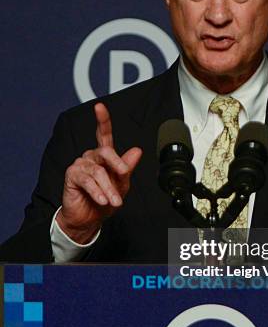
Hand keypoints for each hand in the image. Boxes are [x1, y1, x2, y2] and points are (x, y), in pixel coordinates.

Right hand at [56, 103, 141, 243]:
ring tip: (114, 201)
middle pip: (105, 151)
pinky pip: (87, 180)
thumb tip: (137, 151)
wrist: (89, 219)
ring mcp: (80, 165)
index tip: (99, 107)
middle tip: (124, 176)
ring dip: (109, 188)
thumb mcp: (122, 184)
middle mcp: (91, 157)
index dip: (102, 120)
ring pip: (98, 171)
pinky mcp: (72, 176)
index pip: (104, 134)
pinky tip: (101, 200)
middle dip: (118, 165)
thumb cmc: (105, 200)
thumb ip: (127, 168)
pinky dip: (97, 191)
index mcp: (104, 156)